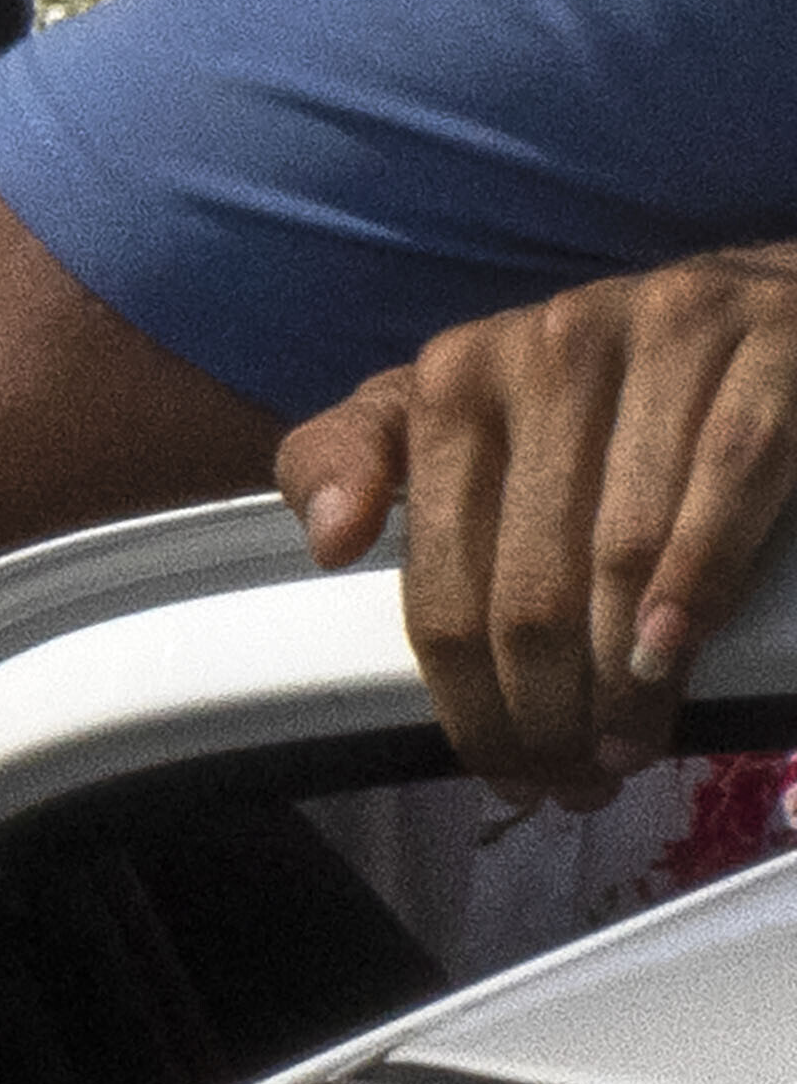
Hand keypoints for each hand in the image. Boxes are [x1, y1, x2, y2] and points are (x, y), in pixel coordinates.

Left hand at [277, 247, 796, 797]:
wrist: (766, 305)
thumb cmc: (601, 390)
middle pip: (529, 584)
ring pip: (622, 552)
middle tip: (573, 778)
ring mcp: (664, 332)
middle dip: (546, 707)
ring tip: (624, 747)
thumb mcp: (462, 412)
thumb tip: (330, 541)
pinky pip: (729, 482)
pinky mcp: (771, 342)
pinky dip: (697, 582)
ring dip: (622, 677)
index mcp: (457, 377)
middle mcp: (549, 345)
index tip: (500, 766)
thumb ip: (360, 460)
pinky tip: (670, 653)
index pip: (440, 575)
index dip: (464, 695)